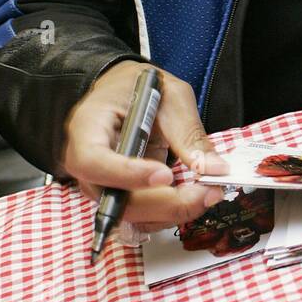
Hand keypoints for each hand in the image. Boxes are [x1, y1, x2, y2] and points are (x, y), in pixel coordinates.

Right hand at [63, 61, 228, 231]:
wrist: (127, 91)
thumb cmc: (140, 87)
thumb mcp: (170, 95)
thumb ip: (187, 132)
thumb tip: (214, 168)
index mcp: (88, 126)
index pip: (92, 161)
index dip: (126, 175)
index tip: (165, 175)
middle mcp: (87, 163)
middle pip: (113, 199)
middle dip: (163, 203)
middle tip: (205, 192)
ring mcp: (103, 184)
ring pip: (130, 214)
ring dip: (171, 212)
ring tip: (207, 194)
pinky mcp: (122, 195)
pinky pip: (142, 215)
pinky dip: (170, 213)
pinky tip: (195, 197)